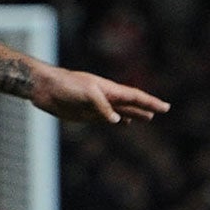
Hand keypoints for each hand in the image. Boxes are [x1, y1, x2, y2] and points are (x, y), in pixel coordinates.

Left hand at [33, 67, 170, 125]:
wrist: (43, 87)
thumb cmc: (65, 85)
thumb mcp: (86, 93)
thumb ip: (103, 106)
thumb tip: (118, 121)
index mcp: (109, 89)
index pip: (135, 96)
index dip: (151, 102)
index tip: (166, 107)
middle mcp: (105, 97)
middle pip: (131, 104)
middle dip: (146, 107)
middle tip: (162, 110)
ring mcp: (96, 106)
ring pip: (120, 112)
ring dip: (134, 115)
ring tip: (147, 118)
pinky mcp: (85, 114)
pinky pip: (105, 119)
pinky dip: (116, 122)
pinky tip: (122, 124)